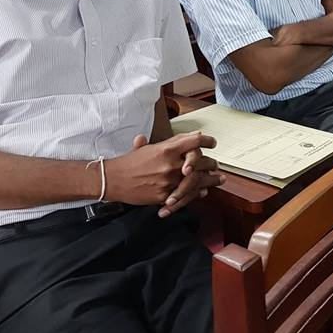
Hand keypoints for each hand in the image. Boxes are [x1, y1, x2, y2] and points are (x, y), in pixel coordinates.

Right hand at [105, 132, 222, 212]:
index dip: (207, 141)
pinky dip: (197, 193)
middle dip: (211, 163)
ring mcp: (169, 181)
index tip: (213, 143)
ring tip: (218, 179)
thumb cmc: (130, 162)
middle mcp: (170, 164)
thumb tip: (191, 136)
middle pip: (200, 162)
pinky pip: (186, 195)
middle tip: (216, 165)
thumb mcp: (149, 146)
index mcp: (166, 149)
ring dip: (211, 180)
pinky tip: (203, 192)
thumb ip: (170, 142)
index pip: (193, 142)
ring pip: (198, 180)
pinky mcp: (165, 196)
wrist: (113, 180)